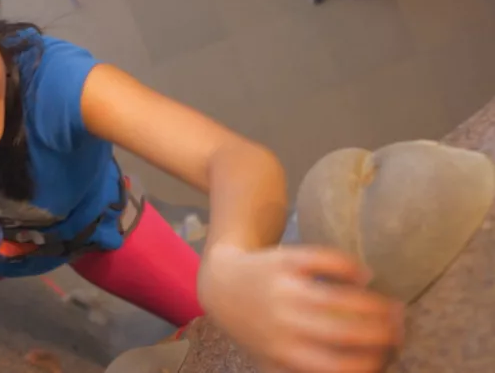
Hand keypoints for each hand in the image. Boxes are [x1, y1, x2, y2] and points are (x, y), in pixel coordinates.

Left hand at [198, 245, 403, 372]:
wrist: (221, 284)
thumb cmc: (255, 326)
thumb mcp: (271, 357)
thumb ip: (300, 371)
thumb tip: (356, 372)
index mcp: (282, 352)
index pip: (334, 366)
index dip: (368, 363)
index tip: (388, 357)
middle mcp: (283, 321)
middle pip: (342, 331)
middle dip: (380, 332)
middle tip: (401, 328)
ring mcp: (283, 289)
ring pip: (336, 297)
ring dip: (372, 303)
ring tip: (392, 306)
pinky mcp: (283, 260)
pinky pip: (320, 260)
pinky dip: (346, 266)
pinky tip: (363, 274)